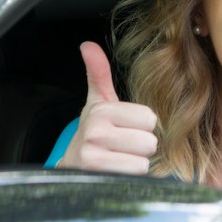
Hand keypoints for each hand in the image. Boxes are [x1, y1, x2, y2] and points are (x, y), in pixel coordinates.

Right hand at [57, 41, 157, 174]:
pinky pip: (135, 174)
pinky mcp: (99, 177)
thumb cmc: (93, 132)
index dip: (142, 125)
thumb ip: (98, 73)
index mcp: (101, 111)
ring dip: (136, 161)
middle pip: (150, 140)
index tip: (124, 128)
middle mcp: (95, 132)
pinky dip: (130, 175)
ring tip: (118, 158)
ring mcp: (95, 156)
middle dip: (140, 146)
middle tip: (122, 146)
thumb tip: (87, 44)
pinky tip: (115, 170)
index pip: (149, 118)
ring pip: (144, 159)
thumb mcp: (97, 102)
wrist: (72, 167)